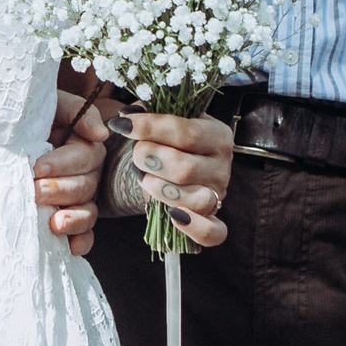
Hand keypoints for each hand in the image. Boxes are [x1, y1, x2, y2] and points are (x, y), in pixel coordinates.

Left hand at [35, 90, 108, 255]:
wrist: (5, 137)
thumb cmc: (28, 118)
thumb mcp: (50, 104)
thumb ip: (76, 111)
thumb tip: (100, 133)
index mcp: (84, 144)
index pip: (84, 156)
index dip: (62, 164)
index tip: (36, 168)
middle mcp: (87, 172)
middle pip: (86, 185)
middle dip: (61, 191)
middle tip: (35, 192)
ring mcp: (81, 198)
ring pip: (87, 211)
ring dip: (73, 219)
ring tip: (55, 224)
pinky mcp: (72, 218)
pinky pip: (84, 234)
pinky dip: (80, 241)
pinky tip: (70, 248)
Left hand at [105, 109, 233, 247]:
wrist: (175, 167)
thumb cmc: (168, 141)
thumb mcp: (163, 122)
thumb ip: (149, 113)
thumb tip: (128, 113)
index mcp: (217, 135)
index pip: (186, 132)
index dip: (150, 128)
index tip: (122, 124)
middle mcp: (223, 166)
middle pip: (186, 169)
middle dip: (150, 160)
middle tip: (136, 154)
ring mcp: (220, 195)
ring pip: (194, 200)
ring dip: (159, 189)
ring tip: (144, 177)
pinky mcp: (214, 220)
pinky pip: (213, 233)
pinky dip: (195, 228)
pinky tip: (173, 215)